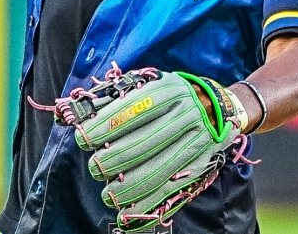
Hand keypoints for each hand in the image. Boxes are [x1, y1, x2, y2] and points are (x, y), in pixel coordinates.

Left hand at [50, 66, 249, 230]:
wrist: (222, 108)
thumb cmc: (174, 96)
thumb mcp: (153, 84)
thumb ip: (119, 97)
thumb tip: (75, 113)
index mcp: (169, 91)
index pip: (133, 110)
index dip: (105, 126)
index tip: (83, 138)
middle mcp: (185, 115)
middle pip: (145, 143)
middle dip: (114, 159)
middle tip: (96, 167)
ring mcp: (195, 142)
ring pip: (159, 170)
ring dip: (129, 187)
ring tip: (108, 194)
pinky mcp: (199, 165)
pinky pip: (172, 189)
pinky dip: (148, 204)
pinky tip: (127, 213)